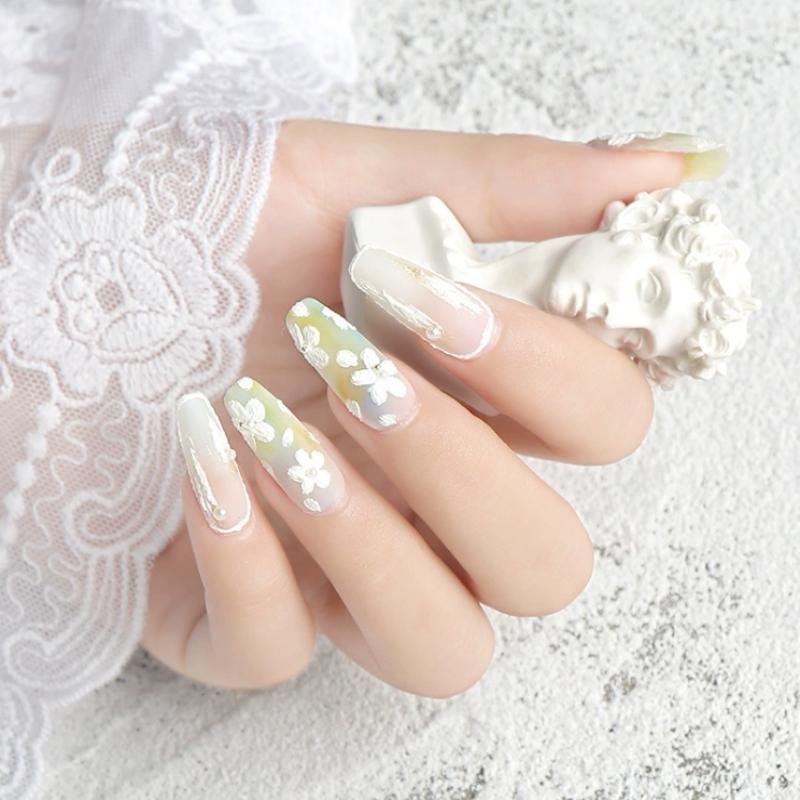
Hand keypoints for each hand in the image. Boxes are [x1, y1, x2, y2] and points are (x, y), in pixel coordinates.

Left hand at [142, 121, 683, 694]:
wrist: (43, 271)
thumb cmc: (198, 225)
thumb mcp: (350, 181)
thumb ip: (508, 186)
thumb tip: (672, 170)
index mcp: (470, 393)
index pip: (603, 427)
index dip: (555, 376)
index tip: (439, 300)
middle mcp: (423, 498)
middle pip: (544, 564)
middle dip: (466, 474)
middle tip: (364, 377)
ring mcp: (333, 571)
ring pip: (440, 648)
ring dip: (376, 546)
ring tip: (285, 437)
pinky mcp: (232, 618)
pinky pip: (276, 656)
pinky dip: (247, 568)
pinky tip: (200, 460)